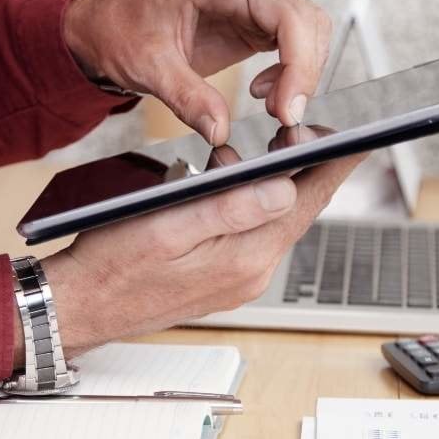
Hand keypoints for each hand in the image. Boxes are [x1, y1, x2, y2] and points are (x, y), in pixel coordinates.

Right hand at [41, 154, 364, 355]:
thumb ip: (229, 209)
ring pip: (275, 222)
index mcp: (244, 259)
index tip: (360, 135)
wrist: (78, 308)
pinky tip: (238, 187)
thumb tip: (285, 190)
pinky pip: (253, 236)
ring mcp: (238, 281)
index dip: (335, 164)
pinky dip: (254, 207)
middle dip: (309, 170)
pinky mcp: (223, 281)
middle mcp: (250, 274)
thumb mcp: (167, 227)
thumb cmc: (110, 266)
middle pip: (298, 212)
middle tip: (314, 130)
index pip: (307, 203)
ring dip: (277, 186)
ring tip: (275, 151)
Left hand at [61, 0, 354, 145]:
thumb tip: (219, 130)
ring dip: (302, 72)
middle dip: (302, 63)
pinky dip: (292, 76)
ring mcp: (249, 7)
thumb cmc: (121, 32)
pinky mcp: (254, 29)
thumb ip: (184, 96)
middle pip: (294, 14)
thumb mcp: (144, 67)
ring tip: (274, 107)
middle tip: (286, 112)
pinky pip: (294, 47)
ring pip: (304, 30)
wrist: (107, 35)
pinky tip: (266, 96)